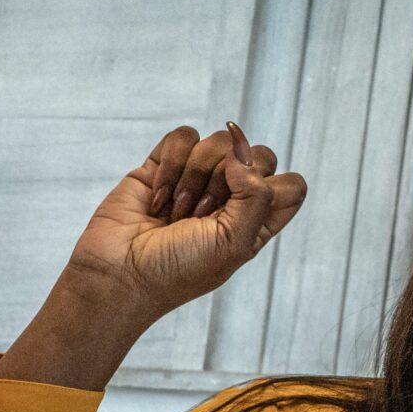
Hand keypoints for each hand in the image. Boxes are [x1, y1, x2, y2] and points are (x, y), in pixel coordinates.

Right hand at [62, 123, 307, 323]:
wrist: (120, 274)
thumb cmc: (178, 270)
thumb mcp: (234, 243)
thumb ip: (256, 195)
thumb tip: (244, 151)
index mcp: (258, 221)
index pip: (292, 185)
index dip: (274, 186)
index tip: (242, 206)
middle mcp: (234, 197)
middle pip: (258, 155)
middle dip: (227, 181)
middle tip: (202, 214)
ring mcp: (199, 178)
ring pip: (220, 141)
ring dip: (194, 177)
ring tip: (176, 211)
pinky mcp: (165, 165)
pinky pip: (183, 137)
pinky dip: (170, 164)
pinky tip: (158, 197)